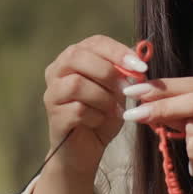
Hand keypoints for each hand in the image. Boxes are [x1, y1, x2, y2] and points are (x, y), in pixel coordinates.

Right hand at [42, 35, 144, 177]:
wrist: (86, 151)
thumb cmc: (102, 116)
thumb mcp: (117, 90)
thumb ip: (124, 72)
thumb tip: (139, 58)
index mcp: (73, 59)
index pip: (94, 42)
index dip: (118, 51)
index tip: (140, 66)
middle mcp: (56, 71)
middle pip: (77, 57)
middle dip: (108, 72)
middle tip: (126, 89)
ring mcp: (52, 94)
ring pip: (76, 83)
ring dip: (103, 97)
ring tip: (113, 109)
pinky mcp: (54, 117)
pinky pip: (77, 110)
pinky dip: (97, 116)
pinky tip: (101, 121)